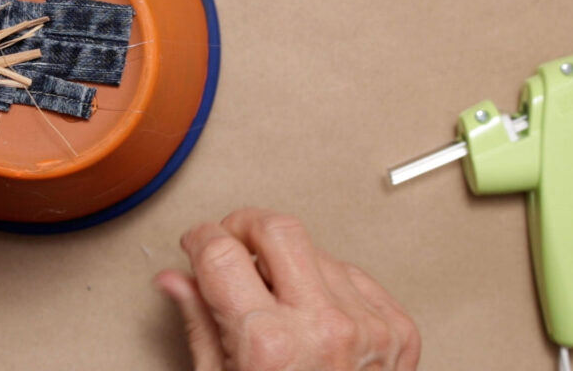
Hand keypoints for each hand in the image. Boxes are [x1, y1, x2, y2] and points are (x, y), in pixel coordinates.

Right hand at [156, 208, 420, 370]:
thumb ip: (199, 322)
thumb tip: (176, 280)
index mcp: (270, 346)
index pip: (221, 252)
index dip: (200, 239)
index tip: (196, 244)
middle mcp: (323, 329)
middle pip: (277, 228)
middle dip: (245, 226)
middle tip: (231, 242)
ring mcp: (367, 326)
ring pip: (316, 248)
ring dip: (287, 261)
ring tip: (274, 298)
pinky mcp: (396, 329)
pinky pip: (353, 274)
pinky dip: (326, 283)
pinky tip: (311, 311)